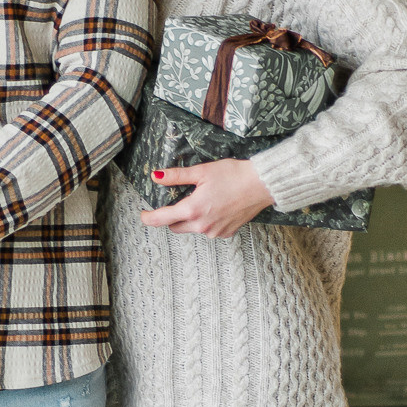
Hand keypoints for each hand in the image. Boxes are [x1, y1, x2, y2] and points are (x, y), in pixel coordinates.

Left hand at [141, 159, 273, 238]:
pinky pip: (208, 230)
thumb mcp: (201, 172)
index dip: (148, 218)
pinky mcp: (226, 233)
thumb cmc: (234, 175)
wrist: (262, 185)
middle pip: (175, 226)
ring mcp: (214, 232)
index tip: (143, 215)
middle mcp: (201, 226)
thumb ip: (176, 176)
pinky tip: (216, 207)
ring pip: (192, 229)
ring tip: (204, 200)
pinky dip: (206, 221)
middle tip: (179, 200)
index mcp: (192, 210)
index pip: (162, 219)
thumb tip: (156, 176)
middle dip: (172, 217)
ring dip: (191, 219)